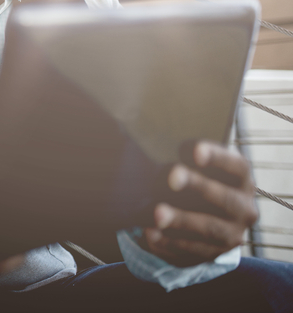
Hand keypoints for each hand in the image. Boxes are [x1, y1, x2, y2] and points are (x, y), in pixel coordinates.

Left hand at [144, 141, 257, 266]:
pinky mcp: (212, 254)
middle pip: (225, 198)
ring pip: (209, 229)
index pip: (237, 166)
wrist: (205, 219)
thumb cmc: (195, 180)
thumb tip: (145, 134)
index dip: (218, 158)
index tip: (195, 151)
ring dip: (181, 220)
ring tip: (156, 213)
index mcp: (241, 180)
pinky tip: (149, 233)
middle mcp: (244, 208)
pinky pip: (192, 251)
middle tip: (171, 176)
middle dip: (198, 186)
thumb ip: (183, 156)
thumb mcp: (195, 167)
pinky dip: (169, 243)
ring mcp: (231, 235)